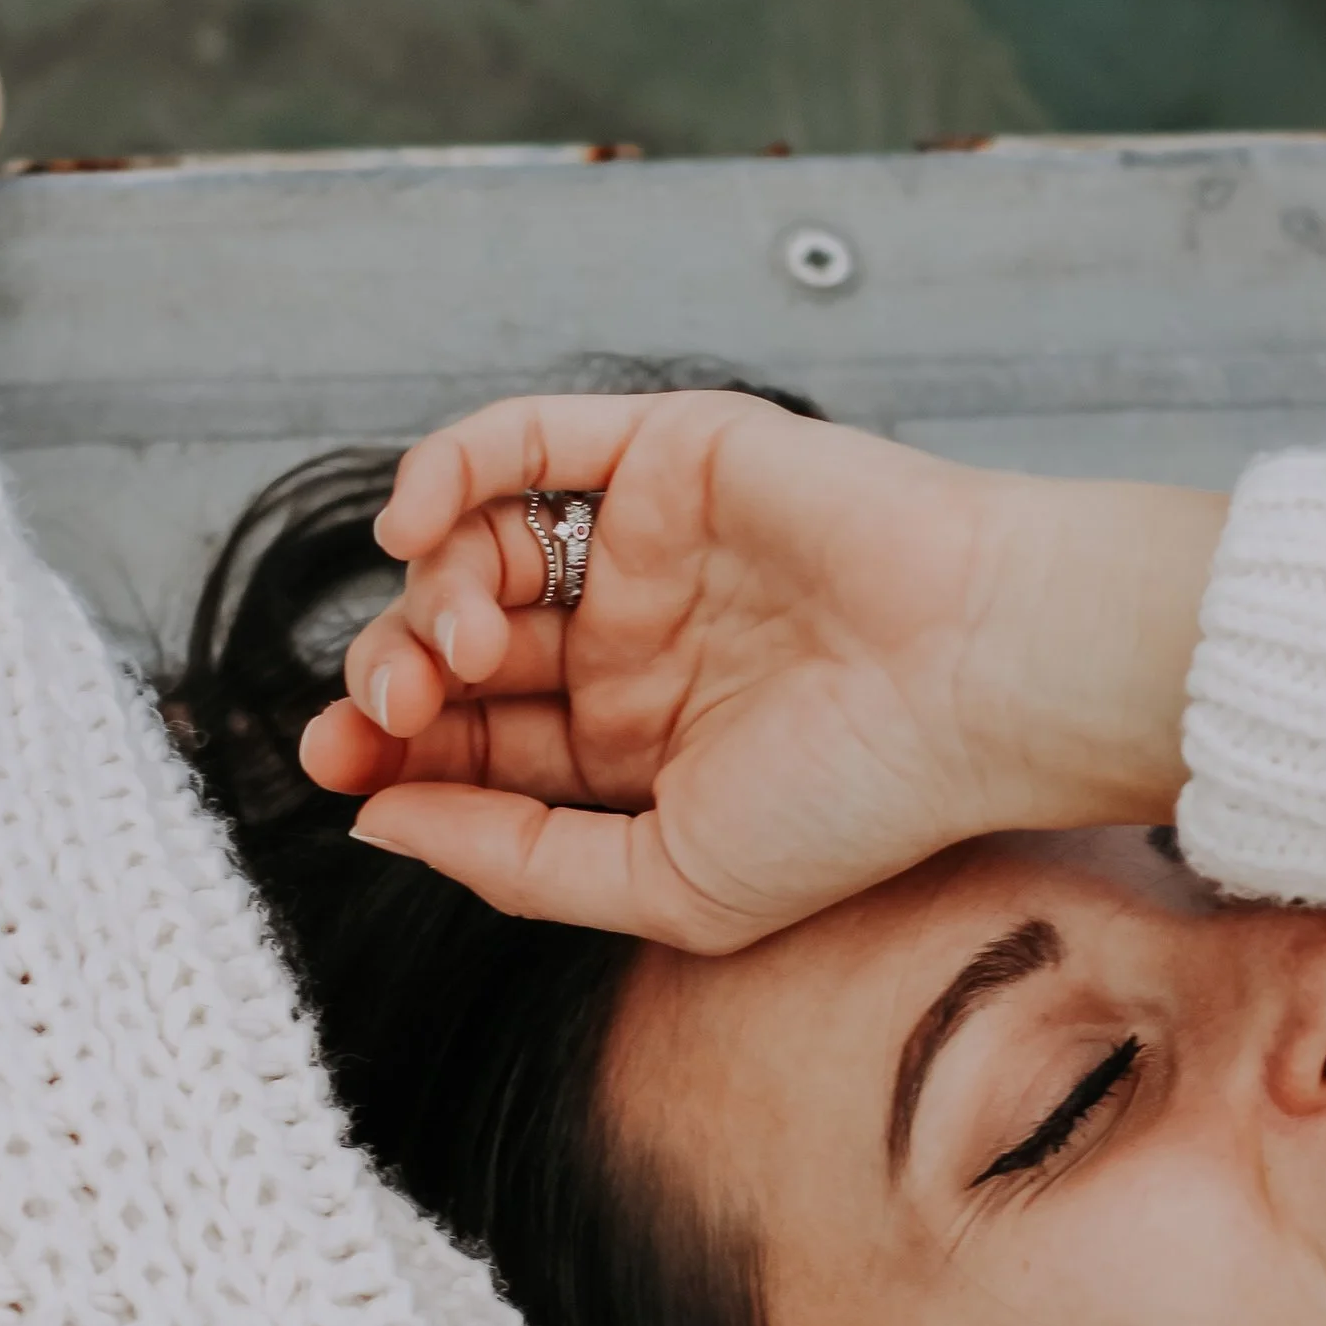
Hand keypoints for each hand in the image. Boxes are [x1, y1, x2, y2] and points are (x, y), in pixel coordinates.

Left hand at [300, 388, 1224, 948]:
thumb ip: (517, 862)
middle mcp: (635, 644)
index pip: (474, 746)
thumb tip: (374, 821)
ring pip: (477, 551)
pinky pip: (526, 442)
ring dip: (426, 598)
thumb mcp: (670, 883)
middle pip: (459, 650)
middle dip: (393, 684)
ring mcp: (649, 546)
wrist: (982, 678)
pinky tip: (416, 526)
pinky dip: (448, 468)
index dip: (393, 756)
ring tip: (451, 649)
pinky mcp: (672, 453)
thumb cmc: (861, 798)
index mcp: (637, 751)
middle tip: (385, 715)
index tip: (343, 774)